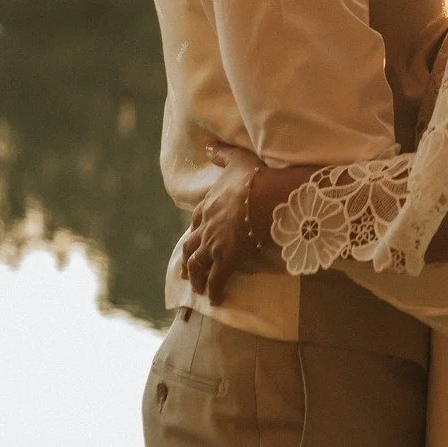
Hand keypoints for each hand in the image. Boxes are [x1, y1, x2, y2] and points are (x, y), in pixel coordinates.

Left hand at [176, 141, 260, 303]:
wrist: (261, 196)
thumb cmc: (252, 177)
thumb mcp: (236, 159)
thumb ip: (222, 154)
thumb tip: (209, 146)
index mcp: (207, 206)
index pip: (195, 222)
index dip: (195, 232)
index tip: (195, 240)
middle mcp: (205, 227)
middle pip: (190, 247)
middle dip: (188, 260)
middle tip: (186, 271)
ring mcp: (214, 244)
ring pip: (197, 265)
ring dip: (196, 278)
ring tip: (197, 290)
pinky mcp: (225, 259)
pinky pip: (216, 279)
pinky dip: (214, 290)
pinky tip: (215, 300)